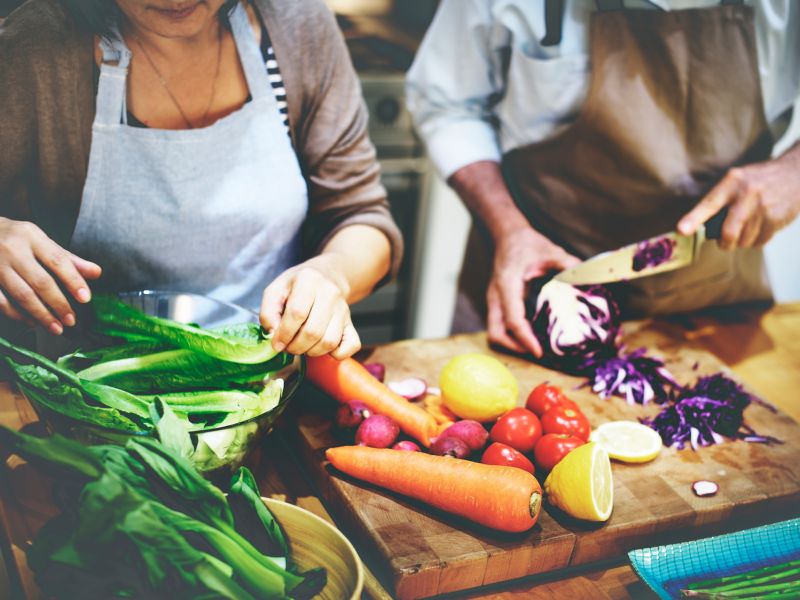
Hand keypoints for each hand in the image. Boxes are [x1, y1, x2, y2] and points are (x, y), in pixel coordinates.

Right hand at [0, 218, 101, 333]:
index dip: (73, 280)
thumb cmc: (17, 239)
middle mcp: (13, 249)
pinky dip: (17, 315)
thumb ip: (68, 259)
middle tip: (71, 320)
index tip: (85, 298)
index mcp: (32, 236)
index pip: (58, 260)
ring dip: (41, 314)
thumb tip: (97, 272)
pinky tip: (32, 323)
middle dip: (58, 304)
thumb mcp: (42, 241)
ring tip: (56, 328)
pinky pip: (1, 302)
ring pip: (21, 294)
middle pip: (40, 281)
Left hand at [260, 254, 360, 358]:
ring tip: (302, 346)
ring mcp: (343, 309)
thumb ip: (268, 312)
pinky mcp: (351, 323)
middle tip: (287, 346)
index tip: (276, 343)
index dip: (284, 333)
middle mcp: (330, 292)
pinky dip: (336, 354)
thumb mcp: (276, 290)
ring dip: (311, 351)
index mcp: (309, 279)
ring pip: (329, 341)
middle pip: (313, 331)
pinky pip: (351, 346)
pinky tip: (321, 347)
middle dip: (295, 346)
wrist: (326, 277)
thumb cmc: (297, 286)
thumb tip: (274, 334)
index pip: (297, 313)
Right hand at [487, 227, 579, 356]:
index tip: (539, 352)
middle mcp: (496, 295)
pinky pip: (500, 325)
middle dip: (514, 347)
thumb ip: (568, 264)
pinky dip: (512, 335)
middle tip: (537, 352)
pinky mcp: (497, 303)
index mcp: (507, 284)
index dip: (525, 338)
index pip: (513, 319)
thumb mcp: (550, 250)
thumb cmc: (527, 243)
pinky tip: (530, 334)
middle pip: (496, 333)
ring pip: (495, 332)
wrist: (508, 235)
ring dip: (511, 343)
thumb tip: (586, 280)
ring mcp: (494, 300)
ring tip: (534, 347)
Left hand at [678, 148, 799, 248]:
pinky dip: (755, 241)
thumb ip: (720, 199)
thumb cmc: (758, 180)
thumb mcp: (737, 180)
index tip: (681, 230)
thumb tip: (701, 227)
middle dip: (724, 243)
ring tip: (746, 227)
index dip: (694, 218)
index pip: (709, 203)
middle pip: (729, 232)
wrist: (796, 174)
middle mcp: (747, 195)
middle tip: (724, 241)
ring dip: (741, 241)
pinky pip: (759, 242)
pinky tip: (760, 227)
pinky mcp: (776, 219)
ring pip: (743, 241)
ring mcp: (764, 208)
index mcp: (732, 182)